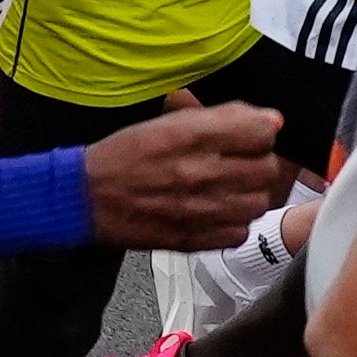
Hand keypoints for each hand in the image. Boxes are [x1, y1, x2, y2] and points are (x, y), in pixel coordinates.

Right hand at [78, 103, 290, 248]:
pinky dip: (233, 223)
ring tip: (225, 188)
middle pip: (266, 168)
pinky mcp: (194, 239)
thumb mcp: (168, 121)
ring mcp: (199, 210)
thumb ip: (224, 117)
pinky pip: (240, 232)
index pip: (263, 132)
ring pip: (258, 203)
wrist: (85, 199)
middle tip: (235, 162)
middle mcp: (199, 173)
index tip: (249, 135)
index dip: (260, 131)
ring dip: (248, 194)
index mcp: (191, 136)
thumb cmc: (124, 157)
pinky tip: (215, 211)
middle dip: (256, 162)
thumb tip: (271, 120)